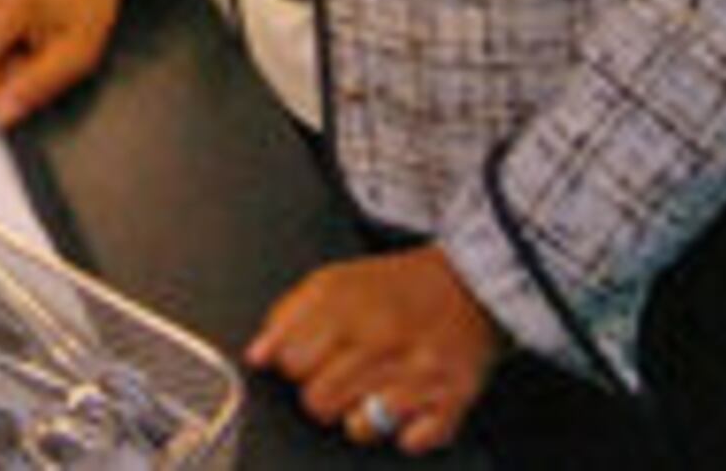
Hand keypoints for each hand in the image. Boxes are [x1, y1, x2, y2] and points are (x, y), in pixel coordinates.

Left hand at [244, 245, 507, 453]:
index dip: (296, 365)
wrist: (469, 284)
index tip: (312, 357)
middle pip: (318, 402)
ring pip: (358, 429)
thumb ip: (287, 317)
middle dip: (322, 395)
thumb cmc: (395, 289)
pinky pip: (410, 441)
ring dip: (361, 417)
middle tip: (342, 376)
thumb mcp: (333, 283)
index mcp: (347, 307)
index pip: (290, 363)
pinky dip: (407, 432)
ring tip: (373, 391)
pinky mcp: (452, 399)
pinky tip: (409, 405)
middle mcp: (382, 338)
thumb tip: (256, 357)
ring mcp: (419, 372)